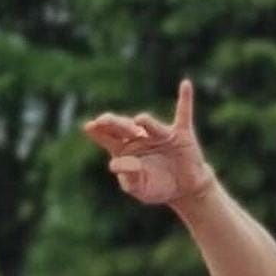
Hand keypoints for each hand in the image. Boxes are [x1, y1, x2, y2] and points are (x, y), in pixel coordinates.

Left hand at [84, 79, 214, 205]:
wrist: (184, 190)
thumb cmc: (157, 187)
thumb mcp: (139, 188)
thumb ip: (127, 176)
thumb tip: (114, 163)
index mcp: (124, 149)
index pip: (107, 136)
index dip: (97, 130)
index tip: (90, 126)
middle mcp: (140, 137)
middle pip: (123, 126)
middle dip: (115, 123)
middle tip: (105, 122)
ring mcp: (160, 133)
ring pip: (150, 124)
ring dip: (145, 122)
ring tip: (139, 122)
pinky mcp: (181, 134)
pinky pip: (183, 113)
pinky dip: (185, 100)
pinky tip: (185, 85)